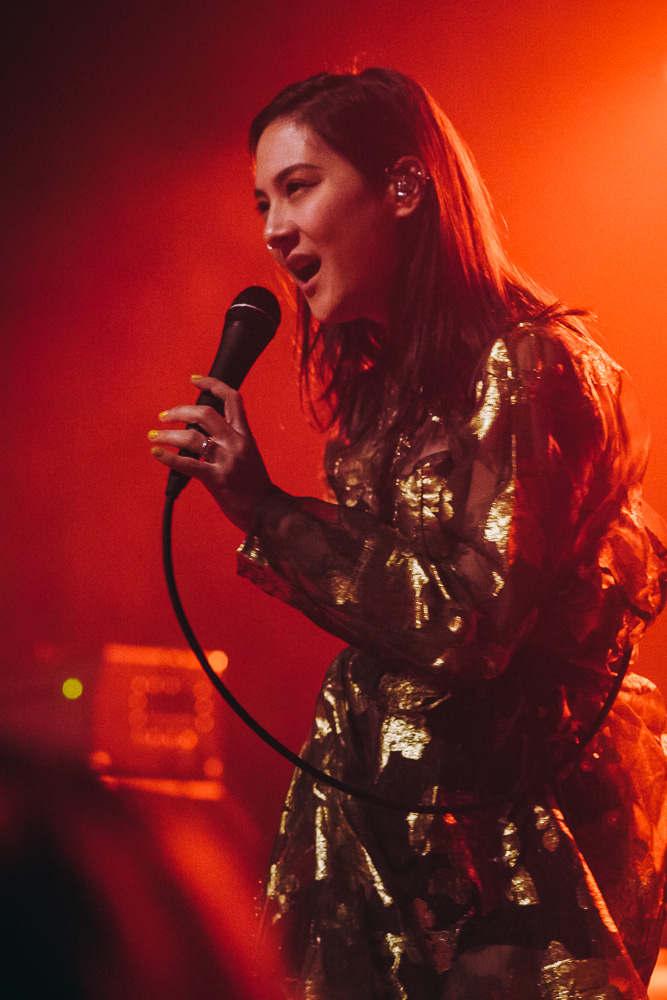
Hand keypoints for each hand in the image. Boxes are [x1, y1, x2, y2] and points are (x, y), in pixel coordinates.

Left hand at [149, 375, 272, 532]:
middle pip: (205, 414)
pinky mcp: (217, 479)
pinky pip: (188, 464)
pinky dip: (168, 457)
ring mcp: (227, 460)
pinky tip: (156, 452)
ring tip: (154, 436)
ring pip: (192, 437)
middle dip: (179, 411)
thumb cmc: (254, 485)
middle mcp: (236, 443)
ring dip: (168, 435)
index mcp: (245, 435)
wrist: (268, 511)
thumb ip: (230, 441)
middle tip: (163, 416)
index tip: (194, 380)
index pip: (232, 399)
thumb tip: (202, 430)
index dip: (213, 384)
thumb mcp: (248, 455)